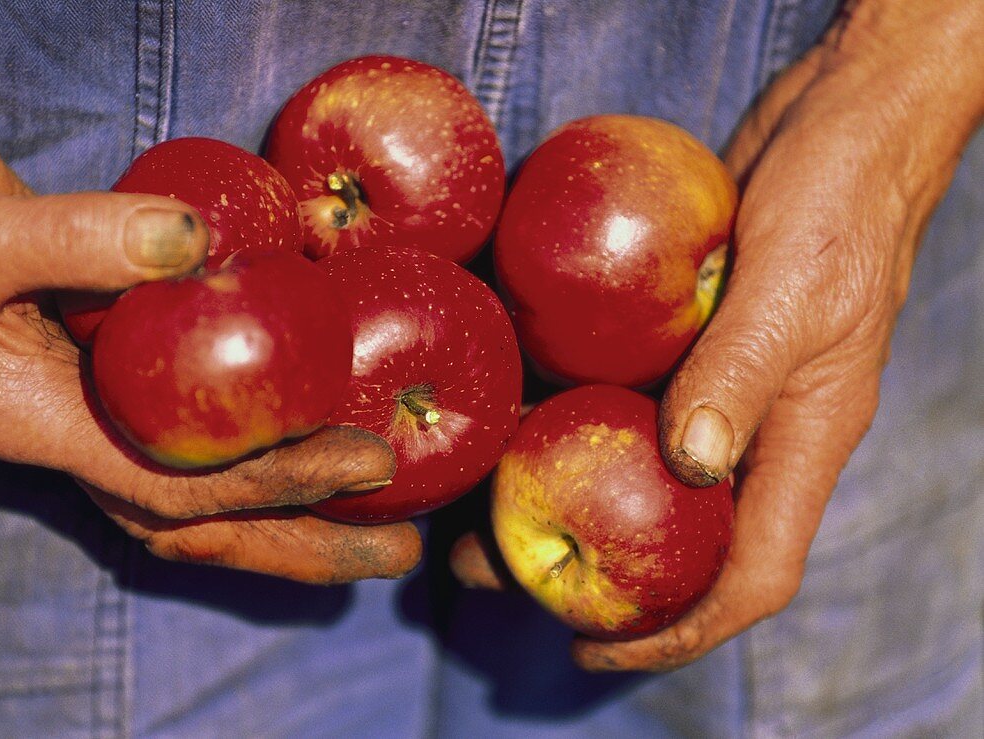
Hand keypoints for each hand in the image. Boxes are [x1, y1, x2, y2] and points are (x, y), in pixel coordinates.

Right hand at [0, 84, 419, 583]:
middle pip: (201, 526)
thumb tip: (193, 242)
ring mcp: (90, 407)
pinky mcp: (110, 367)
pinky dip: (258, 441)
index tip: (368, 463)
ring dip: (289, 509)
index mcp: (40, 426)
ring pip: (202, 486)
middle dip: (302, 544)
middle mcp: (72, 435)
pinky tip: (316, 421)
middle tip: (398, 549)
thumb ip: (68, 239)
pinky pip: (195, 429)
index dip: (278, 482)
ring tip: (378, 513)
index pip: (179, 489)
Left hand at [452, 0, 983, 665]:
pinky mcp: (681, 343)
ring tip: (472, 511)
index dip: (679, 633)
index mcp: (800, 443)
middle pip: (672, 537)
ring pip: (631, 471)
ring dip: (556, 496)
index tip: (596, 654)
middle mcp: (753, 430)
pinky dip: (564, 416)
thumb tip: (685, 466)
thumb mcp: (793, 288)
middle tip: (490, 576)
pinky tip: (499, 417)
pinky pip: (618, 398)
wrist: (840, 123)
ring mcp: (713, 387)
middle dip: (588, 574)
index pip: (749, 575)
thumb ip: (740, 374)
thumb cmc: (840, 201)